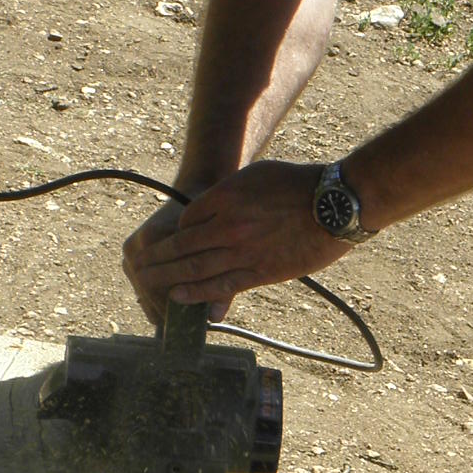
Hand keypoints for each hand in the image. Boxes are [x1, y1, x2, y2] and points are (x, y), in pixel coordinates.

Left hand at [121, 162, 338, 320]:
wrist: (335, 203)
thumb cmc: (298, 183)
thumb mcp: (255, 176)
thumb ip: (227, 194)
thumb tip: (205, 212)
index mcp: (225, 198)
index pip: (186, 220)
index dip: (174, 233)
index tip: (167, 243)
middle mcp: (229, 226)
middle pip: (182, 247)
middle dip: (158, 260)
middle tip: (137, 270)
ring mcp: (243, 252)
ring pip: (195, 269)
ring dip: (168, 279)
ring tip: (149, 285)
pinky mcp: (260, 273)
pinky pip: (221, 286)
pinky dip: (197, 294)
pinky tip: (179, 297)